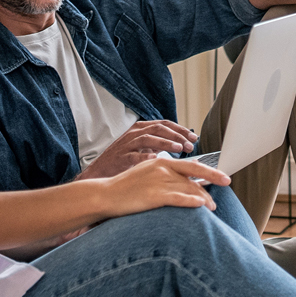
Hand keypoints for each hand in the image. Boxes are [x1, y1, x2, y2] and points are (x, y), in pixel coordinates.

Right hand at [76, 120, 197, 179]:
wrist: (100, 172)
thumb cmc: (125, 161)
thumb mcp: (143, 148)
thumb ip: (159, 144)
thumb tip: (183, 146)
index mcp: (141, 129)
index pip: (165, 124)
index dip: (181, 130)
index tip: (195, 138)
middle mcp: (134, 134)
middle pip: (159, 129)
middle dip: (177, 136)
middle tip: (190, 146)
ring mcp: (127, 145)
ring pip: (148, 139)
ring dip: (165, 143)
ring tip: (179, 148)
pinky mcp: (121, 158)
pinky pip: (134, 156)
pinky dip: (145, 157)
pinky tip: (156, 159)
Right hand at [100, 157, 230, 217]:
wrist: (105, 195)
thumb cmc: (126, 189)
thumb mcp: (147, 175)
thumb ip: (166, 176)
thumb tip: (185, 182)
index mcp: (162, 163)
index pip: (192, 166)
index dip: (210, 171)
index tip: (223, 177)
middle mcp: (162, 168)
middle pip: (194, 175)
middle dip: (213, 179)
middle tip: (226, 186)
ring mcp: (158, 181)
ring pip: (188, 188)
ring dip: (204, 198)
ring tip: (212, 207)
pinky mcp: (154, 195)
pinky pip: (178, 198)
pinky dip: (192, 201)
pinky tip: (201, 206)